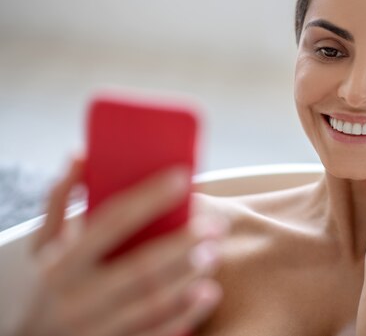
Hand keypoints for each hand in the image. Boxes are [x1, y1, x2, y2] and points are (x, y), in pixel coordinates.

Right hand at [15, 157, 226, 335]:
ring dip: (189, 276)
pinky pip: (156, 333)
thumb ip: (61, 201)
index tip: (183, 176)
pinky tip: (208, 293)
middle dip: (182, 244)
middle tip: (214, 226)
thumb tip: (80, 155)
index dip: (149, 197)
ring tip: (213, 254)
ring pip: (153, 302)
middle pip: (140, 267)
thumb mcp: (45, 247)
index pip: (112, 222)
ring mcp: (97, 328)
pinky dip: (186, 313)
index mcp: (62, 264)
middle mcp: (77, 298)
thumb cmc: (49, 284)